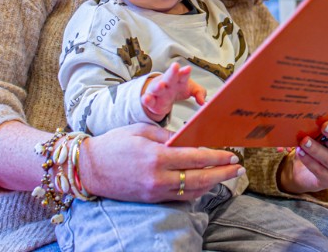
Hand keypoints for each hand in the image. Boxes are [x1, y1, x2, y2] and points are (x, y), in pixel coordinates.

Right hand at [79, 123, 242, 201]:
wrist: (89, 169)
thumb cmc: (114, 144)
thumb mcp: (141, 130)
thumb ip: (167, 135)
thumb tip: (189, 138)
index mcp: (157, 156)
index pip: (196, 158)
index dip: (217, 158)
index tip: (231, 156)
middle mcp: (158, 177)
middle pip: (200, 178)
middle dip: (222, 173)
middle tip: (238, 168)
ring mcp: (155, 191)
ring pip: (192, 190)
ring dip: (213, 184)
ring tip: (226, 175)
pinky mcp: (151, 199)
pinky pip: (180, 196)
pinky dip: (196, 191)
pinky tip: (205, 183)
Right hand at [141, 62, 206, 120]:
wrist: (163, 94)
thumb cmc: (178, 88)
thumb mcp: (191, 89)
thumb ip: (199, 93)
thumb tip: (204, 102)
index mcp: (179, 79)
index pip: (183, 75)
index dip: (185, 72)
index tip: (188, 69)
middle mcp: (168, 83)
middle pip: (170, 77)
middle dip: (172, 72)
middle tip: (175, 66)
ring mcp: (158, 91)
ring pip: (157, 88)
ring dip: (159, 86)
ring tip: (162, 85)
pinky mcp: (152, 101)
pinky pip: (148, 100)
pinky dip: (146, 100)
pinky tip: (146, 98)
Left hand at [279, 109, 327, 193]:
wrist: (306, 171)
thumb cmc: (319, 144)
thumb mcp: (323, 132)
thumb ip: (327, 121)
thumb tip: (321, 115)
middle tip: (325, 125)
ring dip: (317, 149)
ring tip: (304, 141)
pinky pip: (320, 171)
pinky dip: (309, 161)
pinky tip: (300, 152)